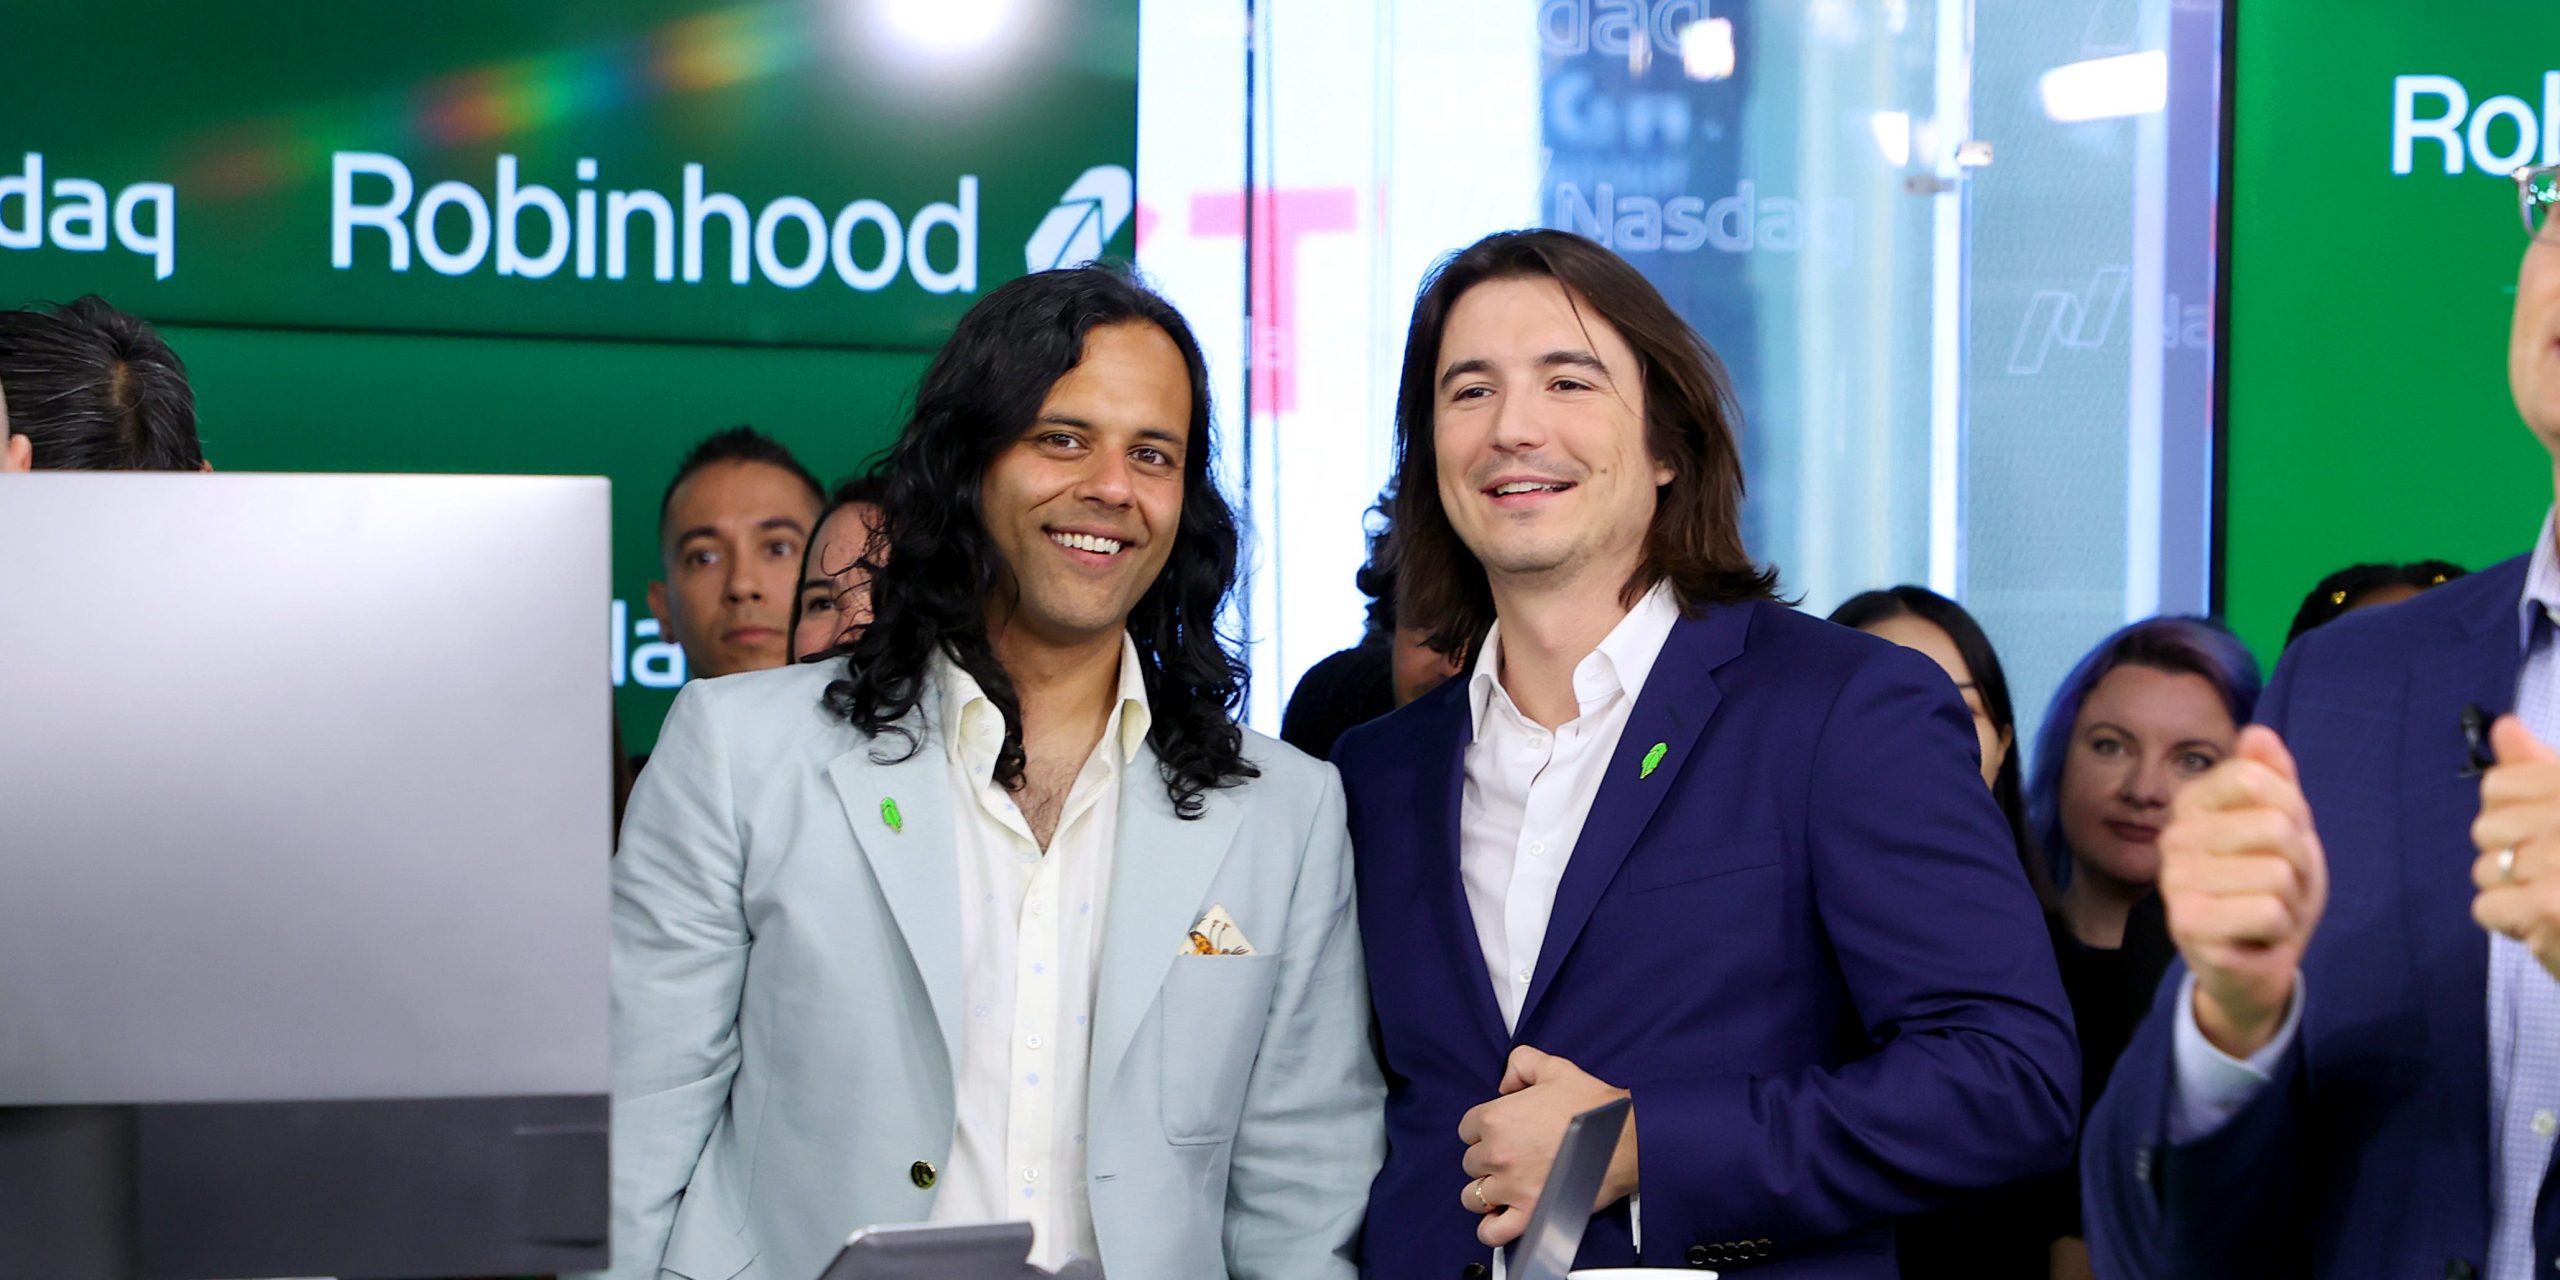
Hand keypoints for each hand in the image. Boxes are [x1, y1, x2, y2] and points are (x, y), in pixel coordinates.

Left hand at [1454, 1046, 1636, 1247]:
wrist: (1624, 1138)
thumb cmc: (1593, 1107)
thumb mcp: (1553, 1068)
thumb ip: (1520, 1064)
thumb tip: (1505, 1083)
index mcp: (1496, 1118)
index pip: (1467, 1129)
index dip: (1484, 1131)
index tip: (1501, 1134)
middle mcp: (1497, 1153)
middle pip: (1471, 1163)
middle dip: (1487, 1159)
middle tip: (1512, 1157)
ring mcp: (1511, 1187)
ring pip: (1473, 1196)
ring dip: (1486, 1192)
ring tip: (1505, 1187)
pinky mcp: (1529, 1213)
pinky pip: (1492, 1231)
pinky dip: (1491, 1227)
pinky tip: (1501, 1217)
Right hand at [2156, 726, 2325, 1057]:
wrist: (2256, 963)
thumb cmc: (2269, 888)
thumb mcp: (2284, 826)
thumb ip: (2273, 778)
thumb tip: (2258, 732)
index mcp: (2192, 805)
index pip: (2255, 777)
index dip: (2291, 811)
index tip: (2278, 840)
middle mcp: (2173, 837)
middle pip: (2275, 826)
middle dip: (2297, 862)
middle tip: (2277, 885)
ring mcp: (2175, 880)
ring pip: (2277, 872)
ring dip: (2290, 900)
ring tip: (2266, 911)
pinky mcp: (2187, 924)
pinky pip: (2270, 911)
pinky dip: (2279, 930)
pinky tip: (2255, 936)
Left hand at [2471, 716, 2559, 976]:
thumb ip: (2541, 771)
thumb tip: (2504, 727)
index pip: (2498, 783)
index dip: (2509, 814)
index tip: (2539, 834)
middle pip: (2486, 828)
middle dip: (2510, 858)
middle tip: (2555, 875)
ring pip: (2484, 870)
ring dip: (2514, 893)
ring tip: (2557, 899)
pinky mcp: (2551, 906)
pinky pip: (2487, 908)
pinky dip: (2511, 923)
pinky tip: (2548, 923)